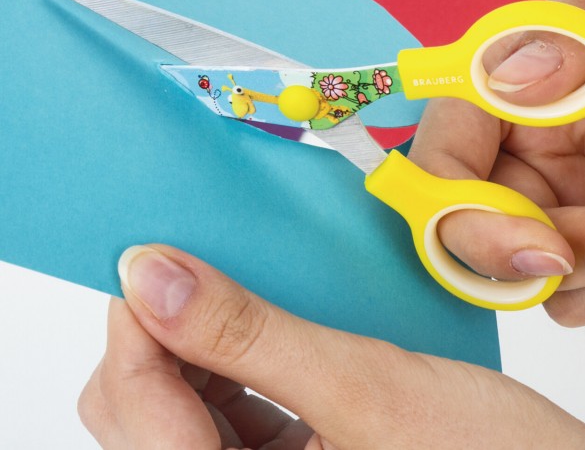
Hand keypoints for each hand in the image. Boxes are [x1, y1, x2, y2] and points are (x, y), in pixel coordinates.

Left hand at [79, 245, 584, 448]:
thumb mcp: (366, 387)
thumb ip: (248, 333)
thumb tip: (150, 272)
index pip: (130, 408)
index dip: (134, 322)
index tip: (157, 251)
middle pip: (141, 416)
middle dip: (162, 335)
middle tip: (200, 263)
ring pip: (178, 415)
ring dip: (195, 347)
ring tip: (231, 290)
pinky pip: (226, 420)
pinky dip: (231, 367)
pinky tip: (263, 328)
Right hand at [409, 0, 584, 324]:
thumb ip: (584, 21)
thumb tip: (510, 80)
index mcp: (519, 87)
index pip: (442, 150)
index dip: (456, 203)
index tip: (533, 240)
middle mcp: (530, 148)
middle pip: (478, 230)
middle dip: (539, 252)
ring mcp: (567, 202)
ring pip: (536, 278)